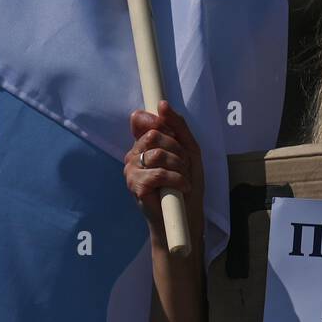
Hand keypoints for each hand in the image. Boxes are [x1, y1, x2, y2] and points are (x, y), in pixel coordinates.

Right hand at [124, 101, 204, 248]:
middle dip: (178, 150)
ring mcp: (131, 171)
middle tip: (185, 166)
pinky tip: (182, 188)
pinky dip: (177, 179)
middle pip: (155, 135)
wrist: (184, 217)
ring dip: (180, 167)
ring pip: (158, 153)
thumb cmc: (186, 185)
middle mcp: (133, 155)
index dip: (159, 123)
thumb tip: (162, 105)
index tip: (175, 137)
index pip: (141, 120)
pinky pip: (158, 173)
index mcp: (143, 145)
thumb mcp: (189, 150)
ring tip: (184, 179)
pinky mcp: (135, 186)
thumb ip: (178, 126)